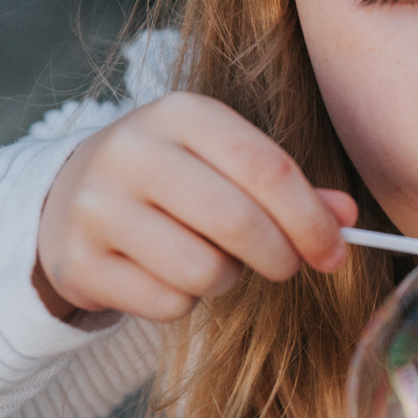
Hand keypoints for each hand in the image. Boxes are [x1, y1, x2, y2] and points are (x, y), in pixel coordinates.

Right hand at [33, 91, 356, 322]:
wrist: (69, 197)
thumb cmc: (173, 180)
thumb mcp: (224, 163)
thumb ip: (288, 186)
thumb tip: (347, 218)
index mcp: (180, 114)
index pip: (266, 168)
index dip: (311, 218)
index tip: (334, 251)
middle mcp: (132, 151)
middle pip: (237, 222)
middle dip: (280, 256)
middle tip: (287, 265)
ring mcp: (98, 207)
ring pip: (203, 271)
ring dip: (226, 279)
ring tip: (211, 260)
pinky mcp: (79, 262)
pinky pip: (168, 303)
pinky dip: (184, 300)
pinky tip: (167, 274)